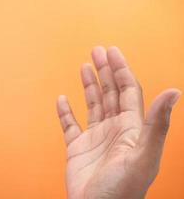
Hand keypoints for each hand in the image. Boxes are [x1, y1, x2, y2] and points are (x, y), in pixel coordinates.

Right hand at [57, 46, 180, 198]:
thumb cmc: (121, 190)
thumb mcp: (142, 156)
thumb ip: (157, 124)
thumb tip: (174, 91)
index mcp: (130, 128)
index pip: (127, 91)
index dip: (121, 70)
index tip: (112, 52)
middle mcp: (114, 129)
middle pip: (110, 93)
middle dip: (104, 71)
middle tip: (97, 51)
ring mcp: (95, 138)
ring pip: (92, 105)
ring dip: (89, 85)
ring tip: (84, 67)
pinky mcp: (77, 148)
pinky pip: (70, 125)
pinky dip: (65, 112)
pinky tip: (62, 99)